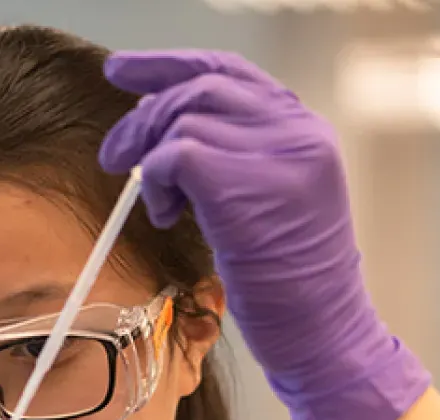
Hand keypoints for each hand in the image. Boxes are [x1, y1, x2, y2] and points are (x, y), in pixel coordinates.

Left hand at [99, 50, 430, 419]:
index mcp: (305, 131)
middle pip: (201, 86)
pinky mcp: (247, 186)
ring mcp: (278, 156)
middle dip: (145, 113)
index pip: (230, 72)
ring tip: (157, 203)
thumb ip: (238, 157)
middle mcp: (298, 132)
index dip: (170, 65)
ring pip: (184, 117)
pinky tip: (166, 215)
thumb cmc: (290, 285)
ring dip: (150, 155)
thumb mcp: (274, 204)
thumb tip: (167, 129)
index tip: (124, 71)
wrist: (324, 335)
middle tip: (115, 153)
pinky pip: (177, 155)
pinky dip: (157, 181)